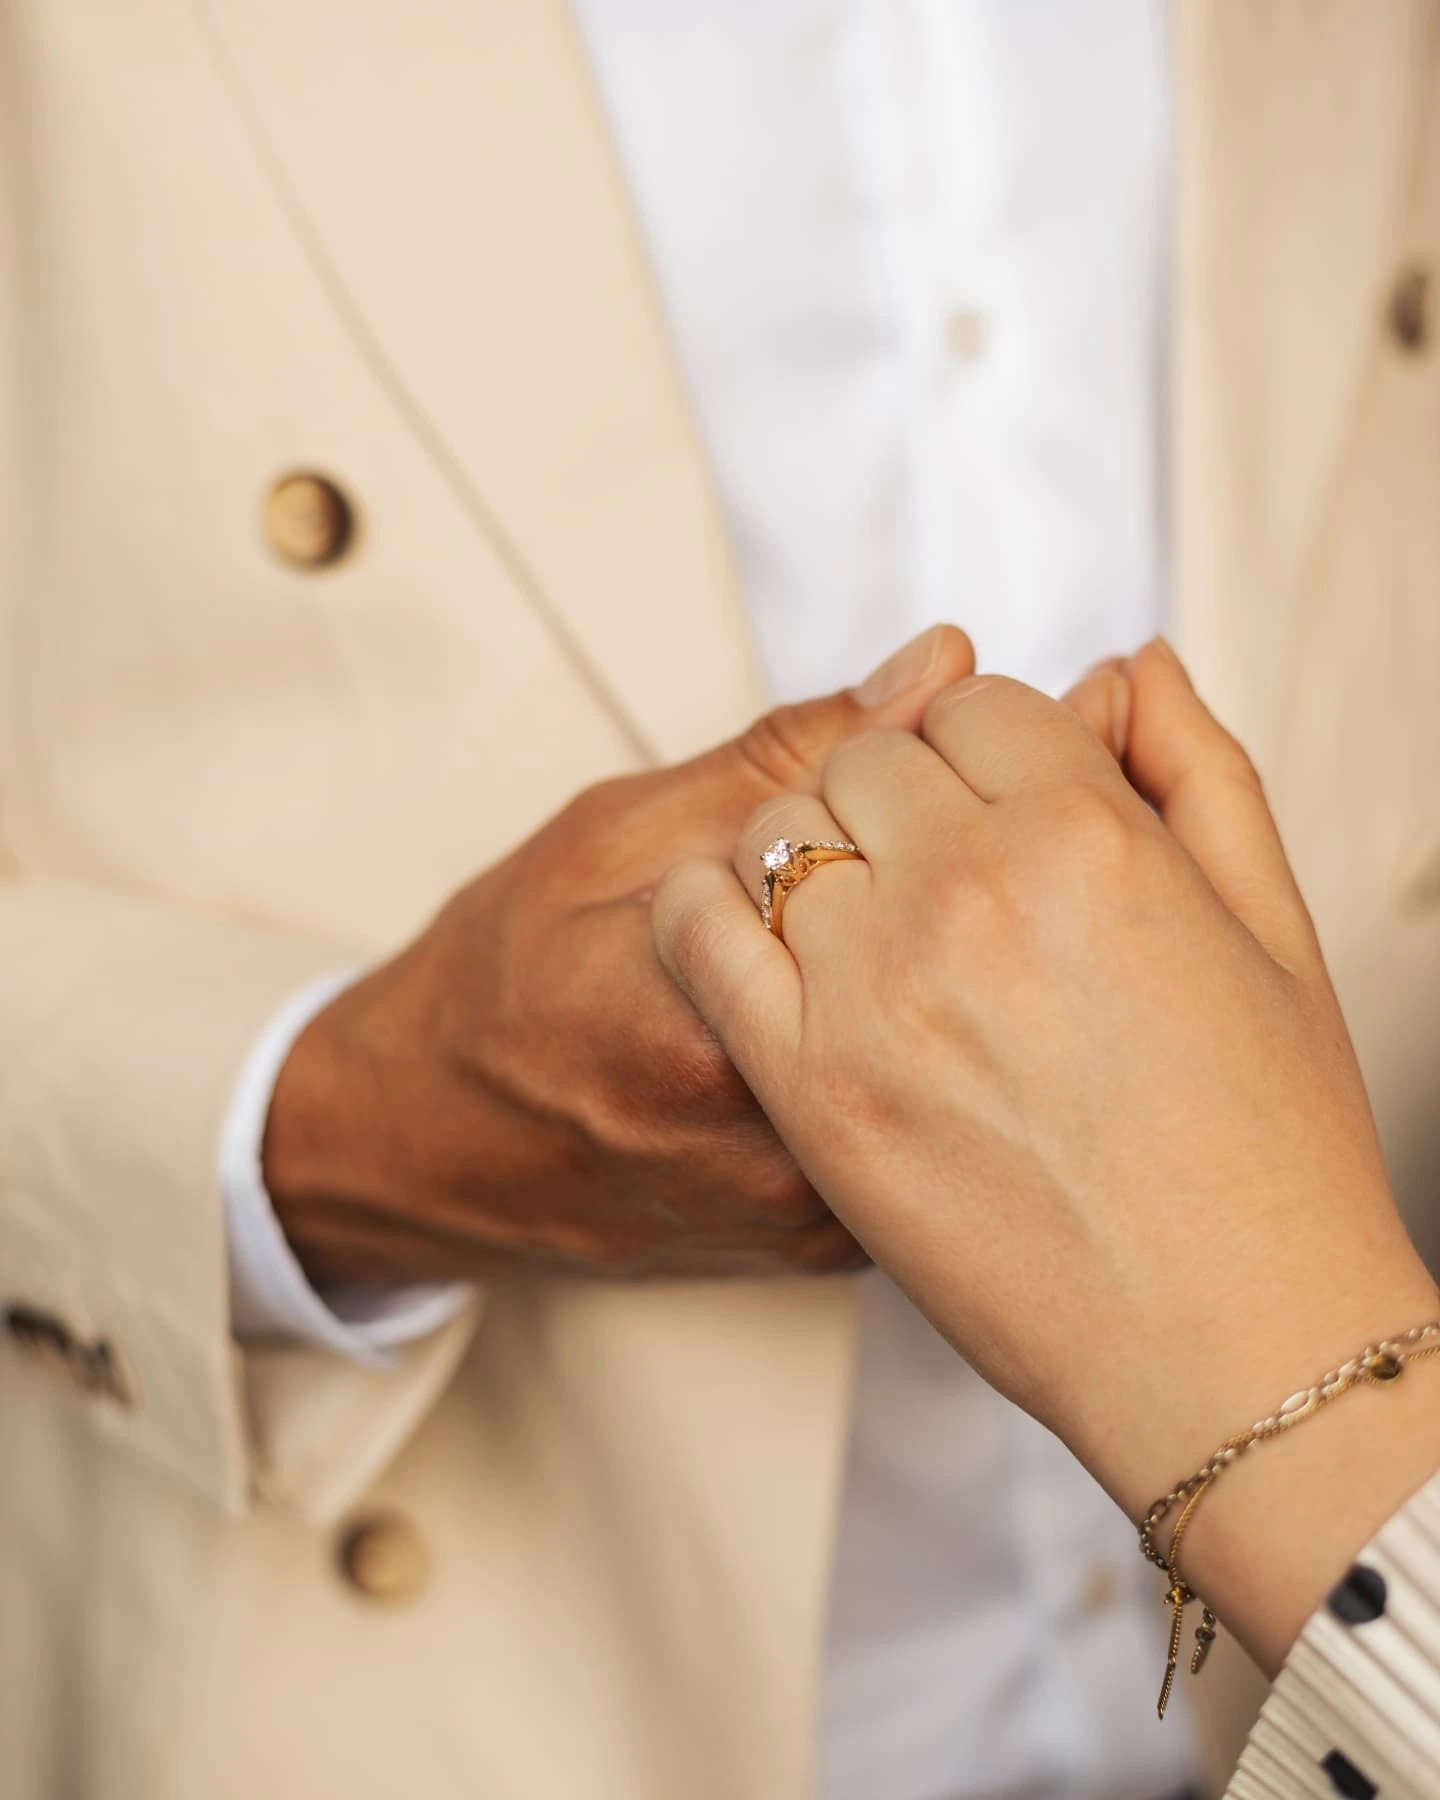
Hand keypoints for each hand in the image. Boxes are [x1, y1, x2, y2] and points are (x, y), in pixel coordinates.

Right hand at [262, 625, 975, 1287]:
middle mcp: (776, 1147)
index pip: (930, 891)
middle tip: (919, 855)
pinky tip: (892, 1013)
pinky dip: (929, 1061)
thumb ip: (789, 755)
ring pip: (958, 1068)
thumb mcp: (619, 833)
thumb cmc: (503, 977)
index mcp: (717, 1030)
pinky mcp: (828, 1247)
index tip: (940, 779)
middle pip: (959, 989)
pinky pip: (932, 1133)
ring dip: (956, 984)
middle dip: (968, 900)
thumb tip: (941, 661)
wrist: (427, 1143)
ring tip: (903, 931)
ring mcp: (809, 1215)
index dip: (957, 814)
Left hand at [655, 640, 1438, 1667]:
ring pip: (781, 828)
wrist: (1227, 1343)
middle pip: (872, 756)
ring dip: (815, 847)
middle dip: (904, 789)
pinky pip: (698, 929)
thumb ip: (1198, 770)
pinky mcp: (806, 1087)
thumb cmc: (1266, 1149)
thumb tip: (1128, 667)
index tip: (992, 796)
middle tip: (938, 864)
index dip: (986, 743)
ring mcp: (876, 987)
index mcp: (1089, 832)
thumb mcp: (1273, 930)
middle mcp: (971, 890)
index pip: (978, 701)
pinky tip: (750, 930)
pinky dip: (704, 904)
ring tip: (863, 914)